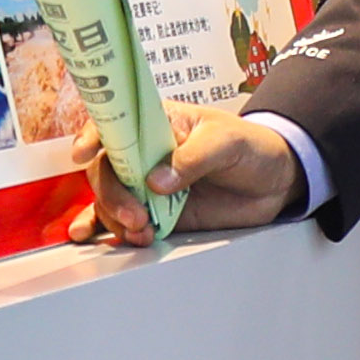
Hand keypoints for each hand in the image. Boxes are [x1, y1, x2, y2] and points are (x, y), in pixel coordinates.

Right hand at [58, 95, 304, 250]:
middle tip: (135, 215)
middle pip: (107, 170)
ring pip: (110, 199)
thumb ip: (194, 158)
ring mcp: (148, 185)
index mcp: (157, 123)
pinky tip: (91, 236)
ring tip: (141, 231)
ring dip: (115, 218)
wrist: (276, 181)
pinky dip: (105, 229)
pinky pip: (122, 220)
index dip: (93, 136)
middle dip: (112, 194)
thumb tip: (157, 181)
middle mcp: (144, 153)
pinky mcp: (158, 212)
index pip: (114, 124)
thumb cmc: (252, 147)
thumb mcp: (228, 142)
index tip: (84, 154)